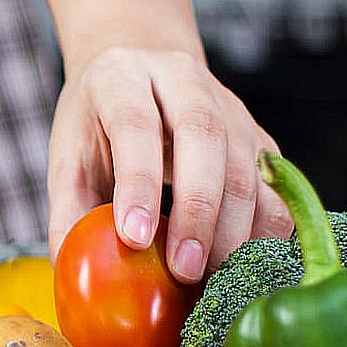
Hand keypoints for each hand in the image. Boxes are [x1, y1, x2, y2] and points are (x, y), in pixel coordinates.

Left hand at [47, 47, 292, 283]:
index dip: (139, 182)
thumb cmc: (97, 122)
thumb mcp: (69, 155)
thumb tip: (72, 269)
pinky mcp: (259, 137)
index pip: (136, 124)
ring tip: (213, 277)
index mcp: (121, 78)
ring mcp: (230, 106)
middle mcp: (182, 81)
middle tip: (185, 269)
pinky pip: (277, 186)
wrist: (138, 68)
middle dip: (197, 210)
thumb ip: (68, 209)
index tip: (135, 237)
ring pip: (247, 163)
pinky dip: (266, 230)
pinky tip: (244, 264)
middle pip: (203, 137)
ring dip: (235, 227)